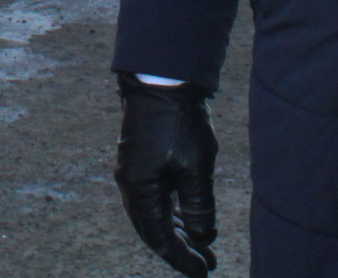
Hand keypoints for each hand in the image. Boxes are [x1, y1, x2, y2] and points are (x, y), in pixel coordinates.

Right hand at [114, 76, 217, 274]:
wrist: (161, 80)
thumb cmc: (179, 124)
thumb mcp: (196, 170)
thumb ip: (199, 209)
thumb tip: (202, 238)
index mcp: (139, 190)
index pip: (159, 238)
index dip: (182, 259)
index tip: (204, 272)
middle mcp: (130, 183)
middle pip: (152, 229)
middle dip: (180, 249)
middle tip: (206, 263)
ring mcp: (133, 170)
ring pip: (153, 212)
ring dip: (177, 230)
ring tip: (202, 245)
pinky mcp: (141, 158)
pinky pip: (154, 196)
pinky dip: (171, 211)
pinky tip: (187, 216)